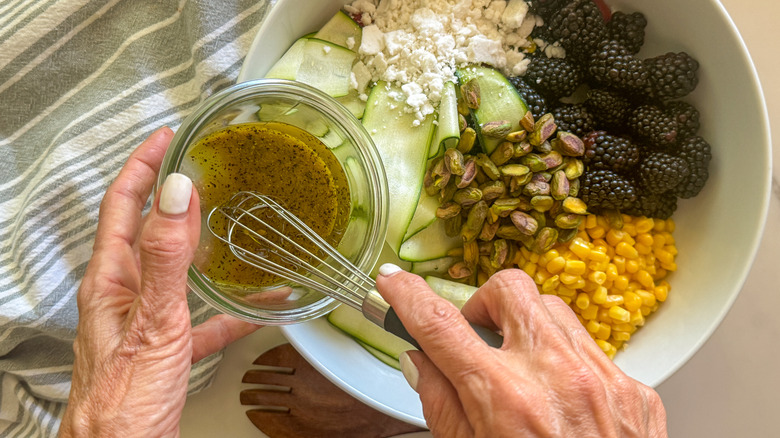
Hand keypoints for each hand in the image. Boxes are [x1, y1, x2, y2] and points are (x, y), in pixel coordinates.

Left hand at [59, 127, 260, 437]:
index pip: (122, 205)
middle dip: (173, 194)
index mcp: (111, 279)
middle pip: (147, 229)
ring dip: (205, 245)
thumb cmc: (123, 401)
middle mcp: (124, 294)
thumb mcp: (153, 321)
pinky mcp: (168, 347)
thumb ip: (166, 258)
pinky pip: (205, 317)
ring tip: (232, 223)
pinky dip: (233, 309)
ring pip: (178, 270)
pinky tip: (262, 309)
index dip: (143, 166)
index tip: (166, 138)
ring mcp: (146, 320)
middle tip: (200, 166)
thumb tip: (176, 194)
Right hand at [376, 266, 666, 437]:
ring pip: (554, 310)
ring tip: (521, 367)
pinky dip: (566, 362)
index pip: (441, 325)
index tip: (393, 282)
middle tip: (477, 337)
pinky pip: (592, 349)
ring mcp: (602, 378)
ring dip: (527, 328)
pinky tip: (561, 398)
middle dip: (483, 304)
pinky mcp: (633, 390)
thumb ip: (442, 405)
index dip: (407, 296)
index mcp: (505, 399)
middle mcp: (556, 376)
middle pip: (509, 289)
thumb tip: (420, 362)